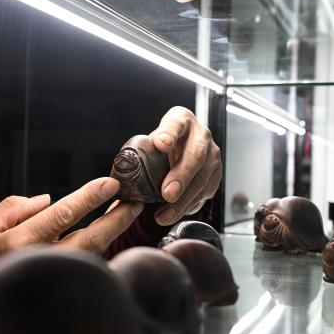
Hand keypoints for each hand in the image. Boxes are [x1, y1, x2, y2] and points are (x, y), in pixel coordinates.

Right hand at [0, 177, 141, 269]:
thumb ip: (13, 207)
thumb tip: (47, 200)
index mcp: (17, 243)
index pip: (63, 215)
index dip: (90, 198)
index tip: (111, 185)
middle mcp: (40, 263)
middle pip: (90, 239)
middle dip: (116, 219)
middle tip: (134, 201)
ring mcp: (53, 281)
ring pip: (93, 255)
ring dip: (113, 233)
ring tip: (126, 212)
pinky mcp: (62, 291)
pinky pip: (86, 267)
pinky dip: (99, 249)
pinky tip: (108, 235)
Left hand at [149, 106, 221, 225]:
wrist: (182, 150)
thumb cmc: (164, 146)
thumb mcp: (151, 143)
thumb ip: (140, 153)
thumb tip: (117, 178)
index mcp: (181, 120)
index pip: (176, 124)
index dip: (170, 133)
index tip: (161, 144)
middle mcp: (200, 135)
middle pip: (195, 155)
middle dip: (181, 176)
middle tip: (167, 193)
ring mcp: (212, 155)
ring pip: (202, 178)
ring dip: (183, 199)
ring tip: (165, 213)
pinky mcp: (216, 174)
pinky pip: (204, 192)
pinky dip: (188, 205)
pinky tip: (174, 213)